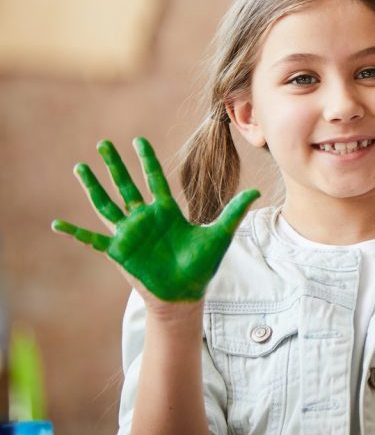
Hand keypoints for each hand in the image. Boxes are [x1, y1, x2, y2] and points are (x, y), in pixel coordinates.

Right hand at [52, 138, 256, 302]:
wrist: (185, 294)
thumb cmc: (202, 265)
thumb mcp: (219, 235)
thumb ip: (234, 211)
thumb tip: (257, 191)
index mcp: (167, 212)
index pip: (154, 179)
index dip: (146, 160)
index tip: (137, 140)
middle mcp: (144, 219)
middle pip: (126, 185)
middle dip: (115, 164)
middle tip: (103, 143)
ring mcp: (129, 234)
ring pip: (107, 205)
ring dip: (93, 187)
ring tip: (80, 167)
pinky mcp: (118, 252)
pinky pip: (92, 240)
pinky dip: (75, 233)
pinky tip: (58, 224)